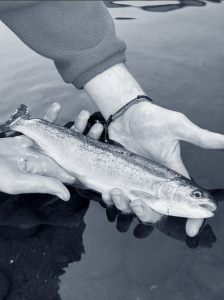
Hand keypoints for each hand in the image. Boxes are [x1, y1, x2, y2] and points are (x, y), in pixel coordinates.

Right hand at [0, 103, 102, 199]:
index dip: (91, 159)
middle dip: (87, 137)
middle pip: (74, 148)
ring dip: (73, 124)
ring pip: (62, 135)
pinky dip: (50, 116)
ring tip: (84, 113)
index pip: (75, 167)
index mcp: (51, 171)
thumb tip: (67, 195)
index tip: (103, 147)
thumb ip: (44, 184)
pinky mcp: (30, 138)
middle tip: (99, 126)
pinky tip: (57, 106)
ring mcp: (40, 148)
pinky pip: (43, 125)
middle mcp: (49, 159)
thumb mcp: (19, 182)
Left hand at [107, 102, 222, 236]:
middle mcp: (155, 183)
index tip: (192, 231)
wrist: (127, 114)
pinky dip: (110, 199)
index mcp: (172, 175)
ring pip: (133, 207)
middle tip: (138, 202)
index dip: (193, 218)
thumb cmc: (153, 119)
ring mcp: (137, 181)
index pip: (187, 201)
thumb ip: (200, 137)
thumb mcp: (178, 126)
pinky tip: (107, 191)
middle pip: (156, 211)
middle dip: (146, 214)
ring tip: (116, 191)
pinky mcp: (121, 177)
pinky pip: (116, 197)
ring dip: (124, 205)